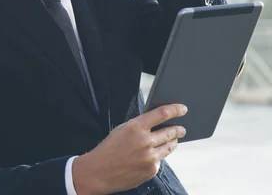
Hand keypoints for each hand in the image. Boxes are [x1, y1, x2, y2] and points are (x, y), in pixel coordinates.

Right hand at [72, 104, 187, 194]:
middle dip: (178, 129)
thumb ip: (139, 126)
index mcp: (135, 127)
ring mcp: (150, 157)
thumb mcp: (121, 130)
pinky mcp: (152, 170)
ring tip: (173, 140)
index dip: (175, 109)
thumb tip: (157, 122)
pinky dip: (157, 157)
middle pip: (170, 131)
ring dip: (172, 142)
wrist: (99, 172)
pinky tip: (150, 157)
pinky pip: (160, 161)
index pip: (162, 113)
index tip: (183, 109)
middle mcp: (145, 141)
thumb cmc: (109, 149)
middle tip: (182, 129)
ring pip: (169, 147)